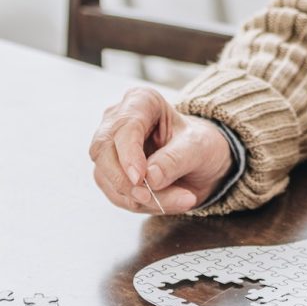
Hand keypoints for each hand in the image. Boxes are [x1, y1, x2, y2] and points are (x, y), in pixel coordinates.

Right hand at [88, 86, 232, 214]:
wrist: (202, 162)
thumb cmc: (200, 144)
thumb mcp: (199, 147)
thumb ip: (175, 159)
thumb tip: (150, 178)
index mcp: (141, 101)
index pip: (124, 127)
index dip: (128, 154)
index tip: (140, 178)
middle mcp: (118, 122)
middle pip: (104, 152)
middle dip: (127, 182)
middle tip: (153, 198)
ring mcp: (111, 149)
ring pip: (108, 178)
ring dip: (141, 198)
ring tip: (179, 200)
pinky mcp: (110, 174)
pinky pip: (116, 195)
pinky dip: (141, 204)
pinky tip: (168, 202)